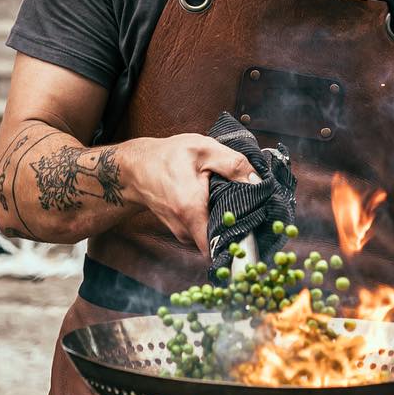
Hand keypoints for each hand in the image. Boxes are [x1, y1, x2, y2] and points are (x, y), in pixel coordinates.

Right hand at [123, 134, 257, 256]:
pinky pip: (204, 232)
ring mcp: (181, 233)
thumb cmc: (166, 157)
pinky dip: (213, 220)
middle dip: (237, 226)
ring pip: (212, 236)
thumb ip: (233, 164)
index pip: (219, 244)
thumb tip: (258, 181)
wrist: (135, 168)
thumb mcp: (203, 149)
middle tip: (250, 208)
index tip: (256, 229)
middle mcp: (185, 229)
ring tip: (230, 201)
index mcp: (191, 210)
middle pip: (220, 240)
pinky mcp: (181, 231)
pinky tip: (215, 203)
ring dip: (224, 222)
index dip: (241, 239)